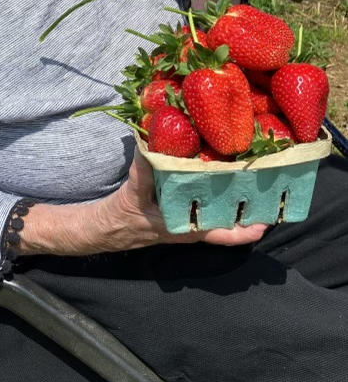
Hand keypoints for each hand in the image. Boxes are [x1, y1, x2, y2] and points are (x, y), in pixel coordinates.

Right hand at [97, 147, 267, 250]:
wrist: (109, 227)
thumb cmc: (124, 214)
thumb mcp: (133, 191)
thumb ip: (143, 170)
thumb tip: (151, 145)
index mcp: (187, 228)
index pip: (227, 235)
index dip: (250, 229)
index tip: (271, 218)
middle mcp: (195, 227)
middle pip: (232, 223)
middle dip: (252, 207)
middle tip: (273, 185)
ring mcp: (191, 220)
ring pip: (223, 213)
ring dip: (238, 199)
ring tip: (256, 176)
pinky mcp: (184, 211)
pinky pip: (208, 204)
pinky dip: (218, 192)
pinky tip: (222, 172)